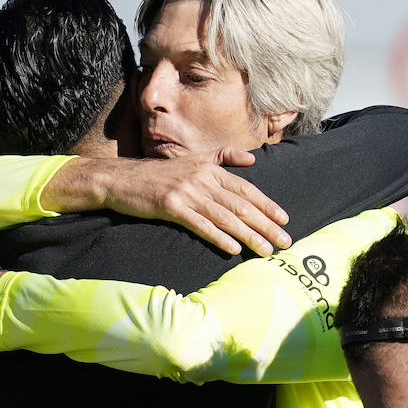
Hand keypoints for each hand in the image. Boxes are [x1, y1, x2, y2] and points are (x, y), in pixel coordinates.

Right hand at [46, 149, 290, 256]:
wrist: (121, 179)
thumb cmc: (159, 174)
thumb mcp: (192, 160)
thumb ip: (223, 158)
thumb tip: (252, 161)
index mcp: (210, 168)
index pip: (246, 189)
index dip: (267, 205)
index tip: (285, 220)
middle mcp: (202, 178)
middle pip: (240, 205)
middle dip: (265, 225)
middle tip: (284, 242)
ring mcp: (187, 192)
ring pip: (225, 217)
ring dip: (249, 235)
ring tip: (266, 250)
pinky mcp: (171, 206)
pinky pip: (200, 224)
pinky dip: (218, 237)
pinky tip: (233, 249)